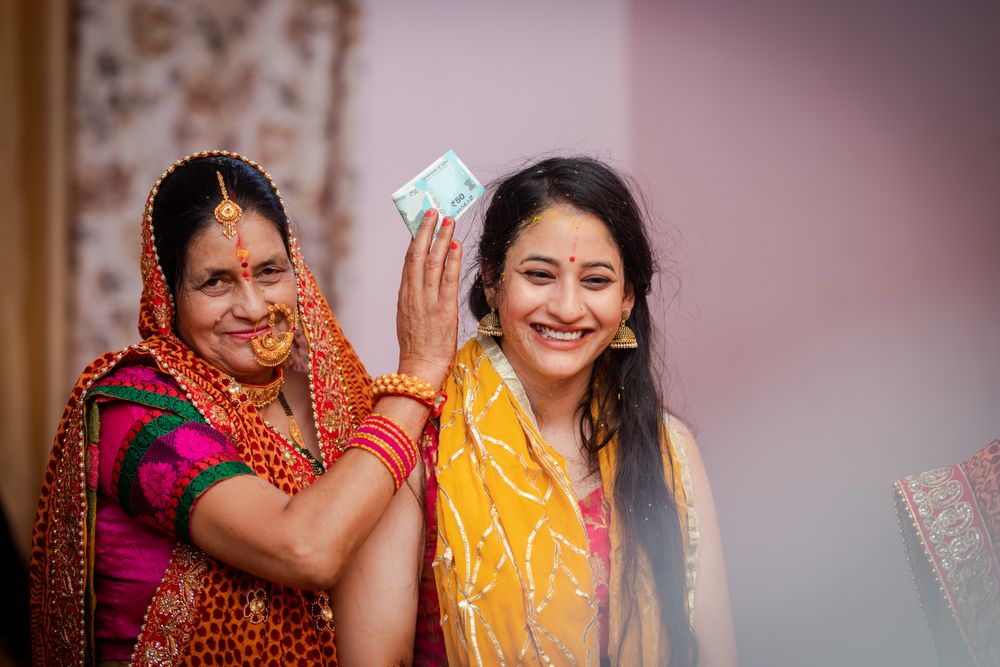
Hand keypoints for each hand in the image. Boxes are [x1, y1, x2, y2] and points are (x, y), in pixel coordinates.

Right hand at [395, 209, 461, 387]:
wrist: (420, 368)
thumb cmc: (418, 347)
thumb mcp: (409, 318)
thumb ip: (415, 298)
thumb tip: (422, 282)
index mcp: (404, 296)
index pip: (409, 261)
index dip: (416, 239)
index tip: (423, 223)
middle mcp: (413, 294)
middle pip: (418, 255)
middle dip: (427, 231)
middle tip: (434, 211)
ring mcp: (427, 301)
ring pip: (432, 262)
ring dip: (441, 239)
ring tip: (448, 220)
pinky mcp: (443, 309)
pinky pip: (448, 279)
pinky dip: (452, 260)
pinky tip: (456, 245)